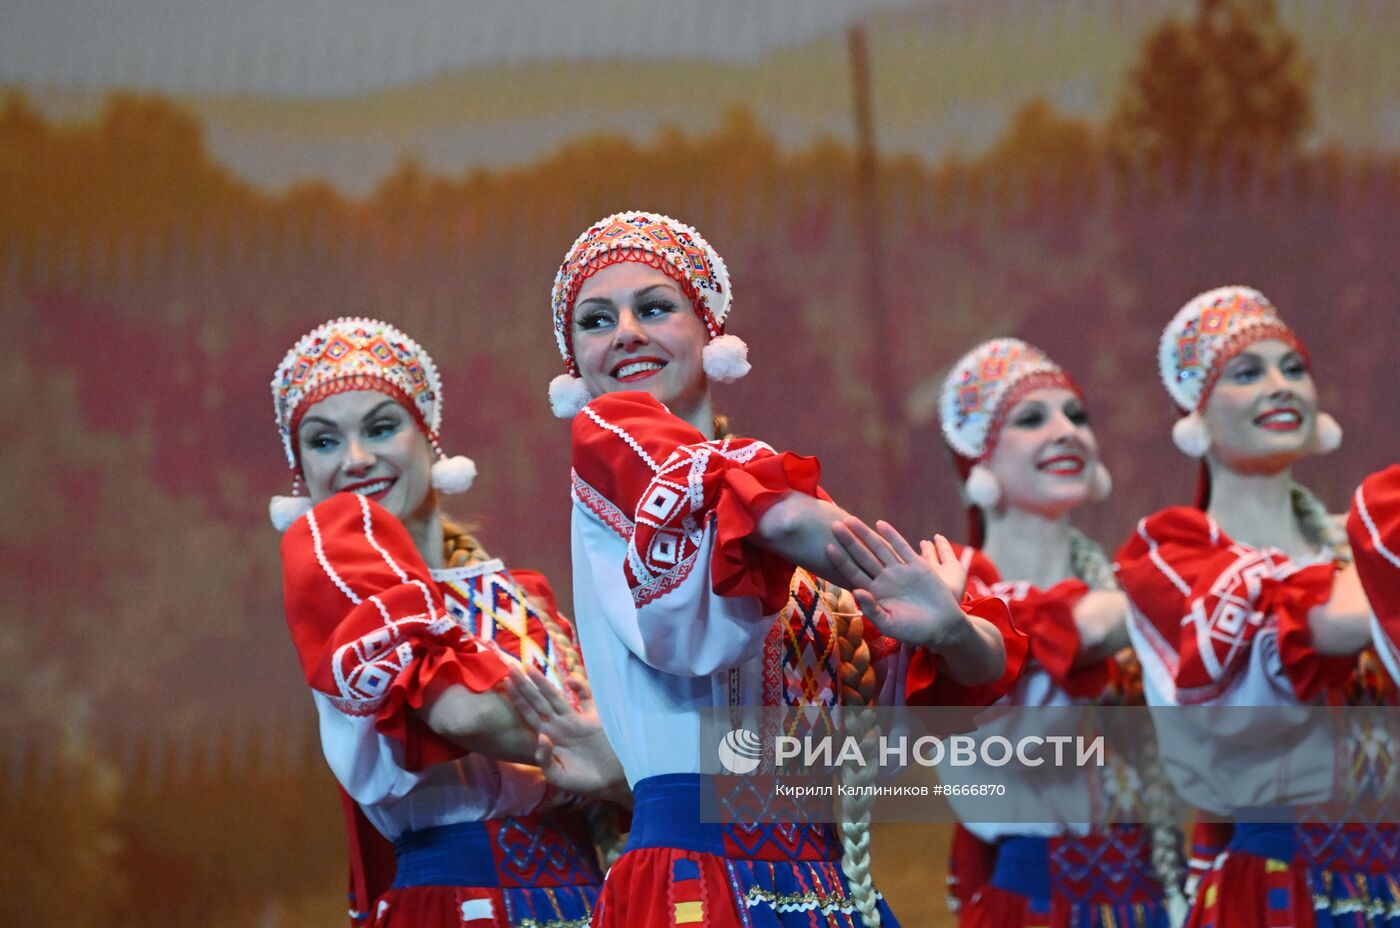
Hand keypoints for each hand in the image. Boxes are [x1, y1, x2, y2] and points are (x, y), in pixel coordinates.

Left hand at [501, 664, 628, 802]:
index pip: (529, 714)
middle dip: (524, 684)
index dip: (518, 699)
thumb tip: (542, 736)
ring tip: (529, 666)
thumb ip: (545, 760)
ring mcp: (577, 720)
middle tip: (510, 665)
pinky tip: (570, 680)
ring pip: (556, 697)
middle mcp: (560, 725)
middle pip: (538, 701)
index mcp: (550, 738)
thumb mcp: (558, 777)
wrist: (611, 783)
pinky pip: (587, 699)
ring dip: (543, 682)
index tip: (505, 683)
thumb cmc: (583, 782)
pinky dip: (580, 688)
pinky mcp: (595, 719)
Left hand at [825, 517, 967, 647]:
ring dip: (866, 534)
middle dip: (849, 541)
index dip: (841, 561)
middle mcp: (884, 579)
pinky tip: (880, 524)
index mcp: (875, 593)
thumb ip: (872, 610)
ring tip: (850, 519)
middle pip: (863, 556)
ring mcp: (900, 571)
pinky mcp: (917, 565)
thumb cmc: (913, 631)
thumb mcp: (889, 625)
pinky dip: (891, 536)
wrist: (942, 627)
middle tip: (833, 526)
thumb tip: (856, 592)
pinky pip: (901, 547)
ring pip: (879, 548)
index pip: (853, 573)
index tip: (828, 548)